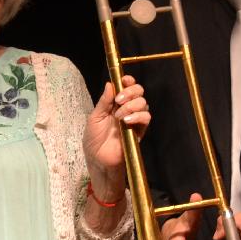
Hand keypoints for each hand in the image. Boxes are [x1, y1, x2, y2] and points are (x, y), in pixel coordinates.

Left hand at [83, 76, 149, 199]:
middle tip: (119, 100)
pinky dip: (138, 116)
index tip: (124, 80)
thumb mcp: (95, 117)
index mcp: (115, 104)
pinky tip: (127, 121)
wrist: (98, 160)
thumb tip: (110, 84)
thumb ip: (104, 101)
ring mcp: (134, 120)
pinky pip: (146, 118)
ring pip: (143, 103)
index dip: (128, 81)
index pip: (127, 87)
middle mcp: (127, 109)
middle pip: (139, 91)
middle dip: (131, 91)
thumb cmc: (94, 140)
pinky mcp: (140, 131)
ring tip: (119, 116)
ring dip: (132, 105)